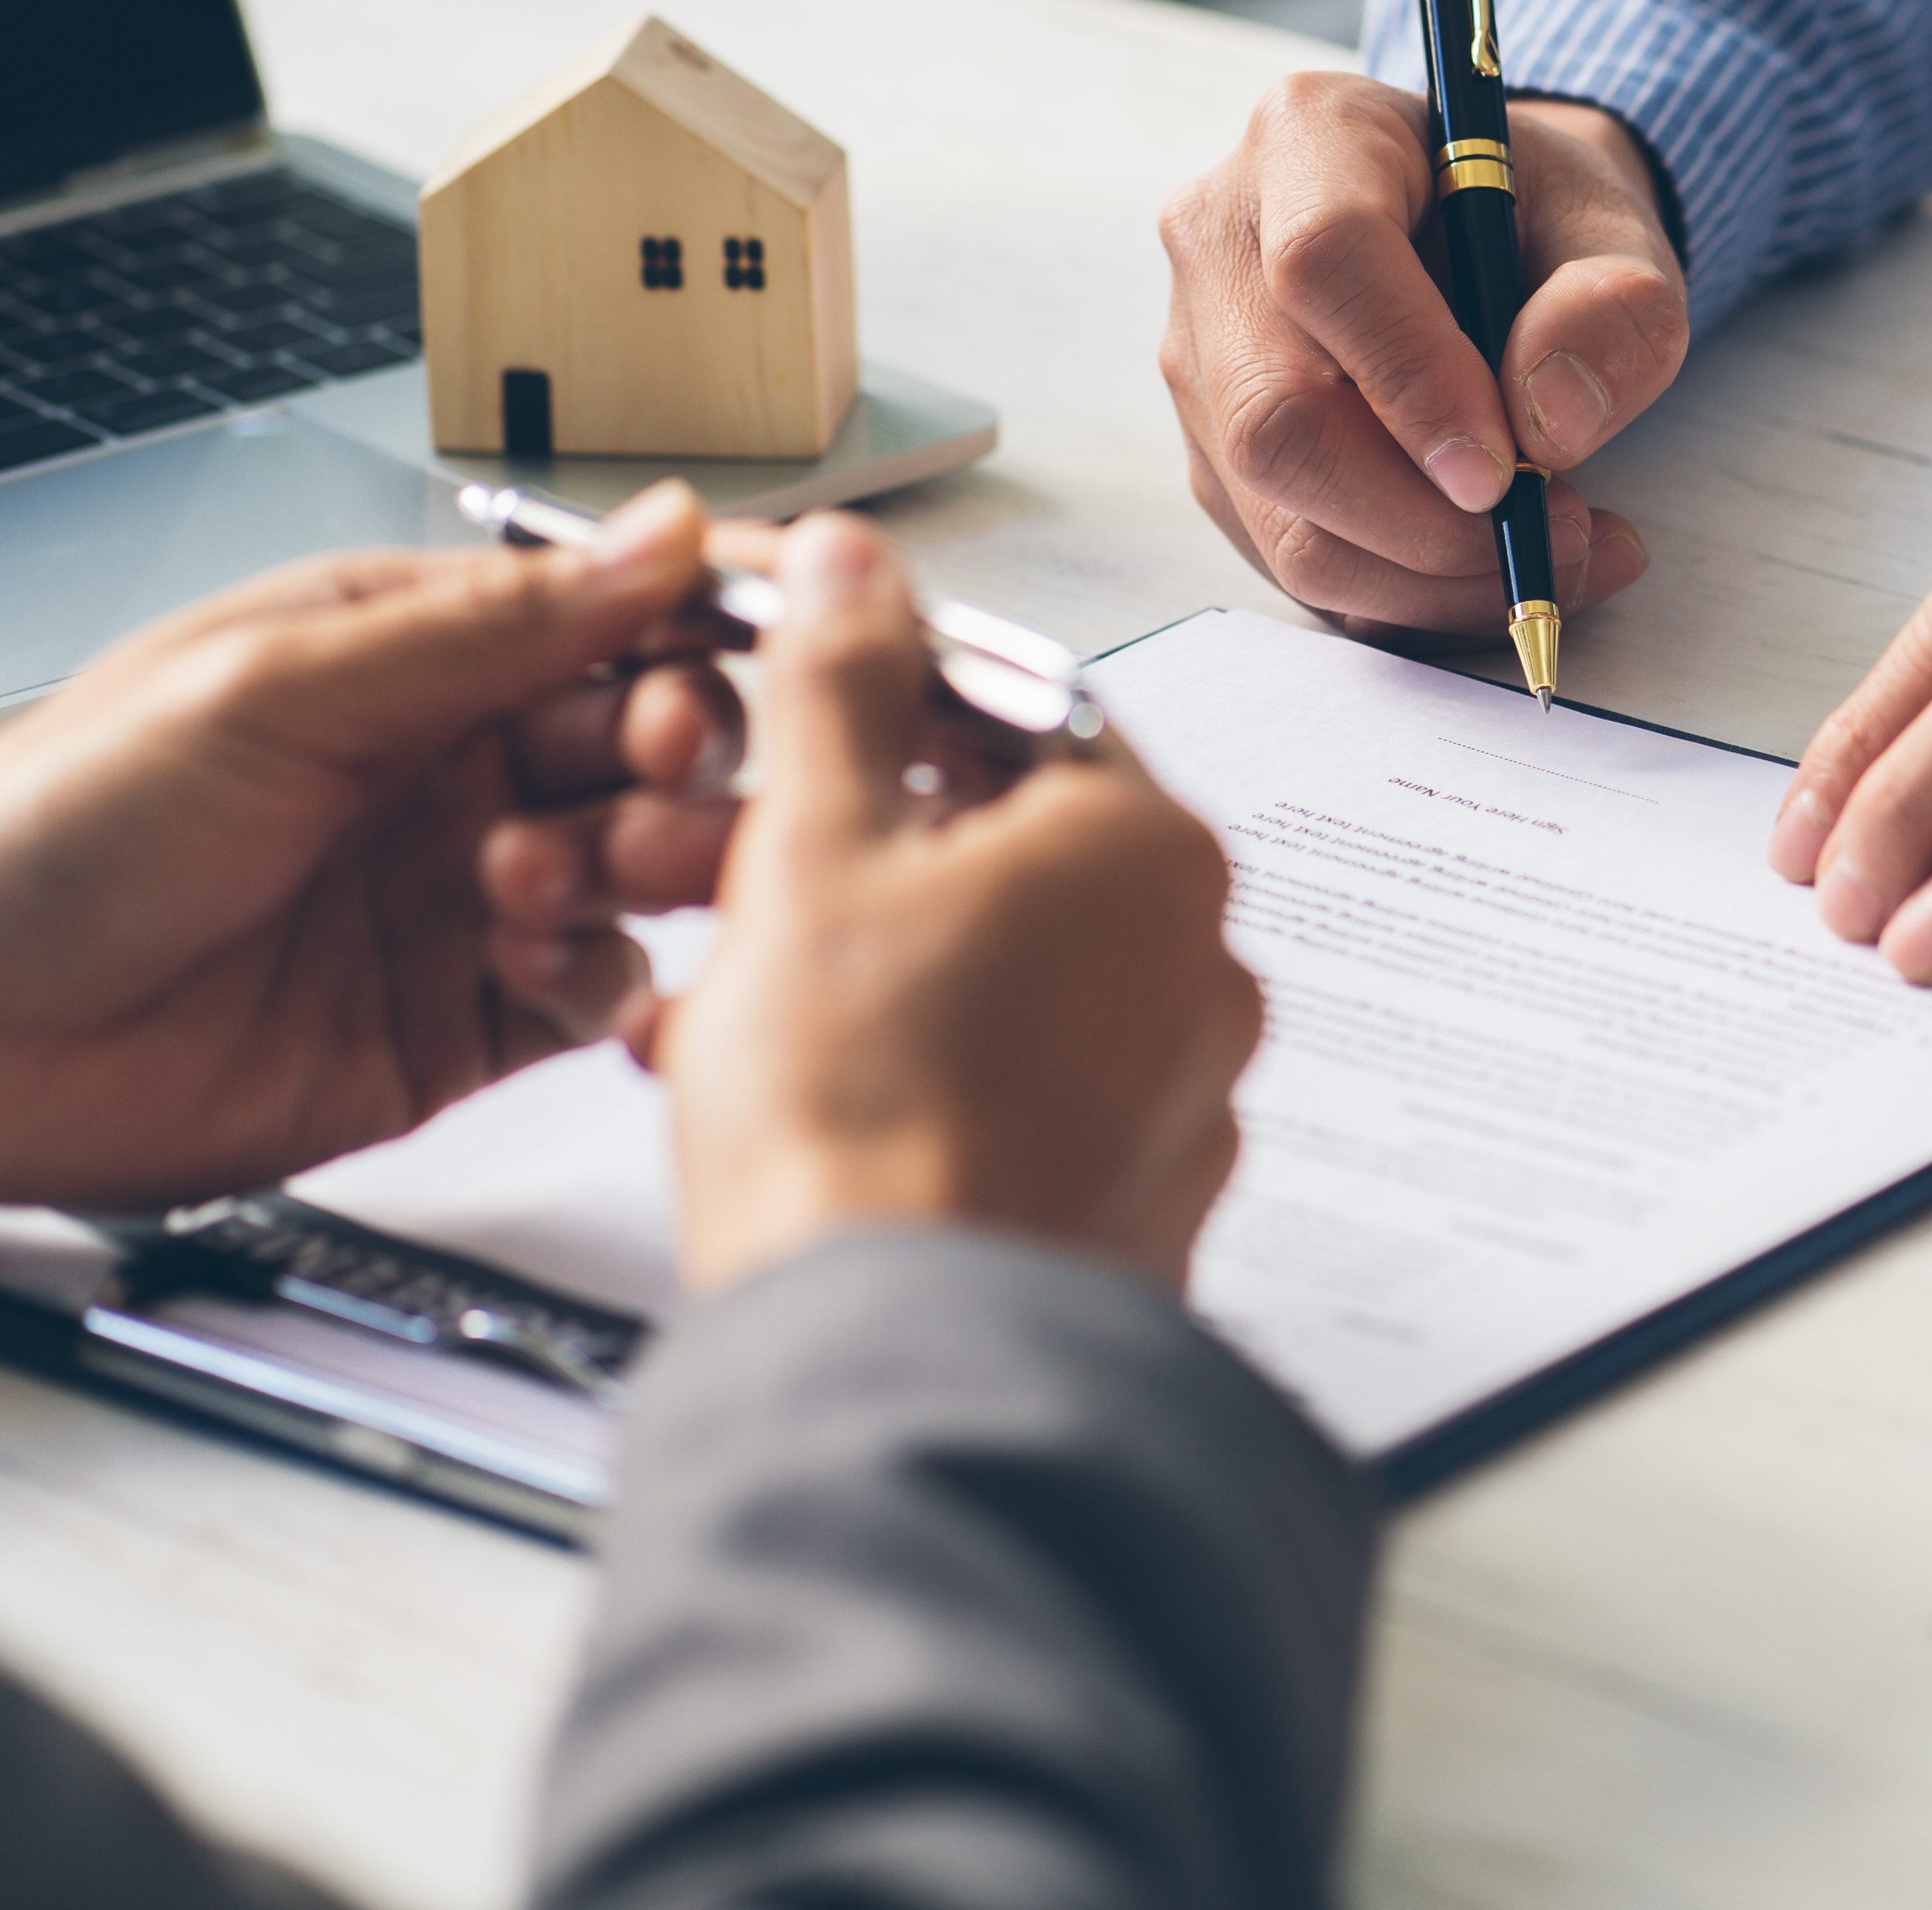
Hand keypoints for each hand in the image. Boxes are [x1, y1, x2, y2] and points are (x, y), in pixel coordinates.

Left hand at [0, 482, 751, 1227]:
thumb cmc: (53, 830)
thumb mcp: (283, 686)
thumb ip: (492, 623)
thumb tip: (663, 530)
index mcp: (418, 658)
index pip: (618, 619)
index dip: (703, 631)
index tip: (755, 652)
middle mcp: (456, 771)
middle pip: (655, 744)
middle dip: (680, 755)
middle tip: (647, 772)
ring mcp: (461, 901)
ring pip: (645, 870)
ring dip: (639, 866)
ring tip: (552, 879)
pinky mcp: (455, 1028)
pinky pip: (593, 993)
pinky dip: (600, 982)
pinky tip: (537, 971)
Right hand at [656, 516, 1261, 1293]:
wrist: (887, 1360)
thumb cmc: (864, 1125)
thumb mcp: (809, 847)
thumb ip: (836, 686)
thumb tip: (853, 572)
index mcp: (1152, 852)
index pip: (1020, 715)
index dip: (877, 713)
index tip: (793, 733)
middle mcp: (1199, 966)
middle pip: (1004, 855)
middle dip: (848, 866)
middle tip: (732, 895)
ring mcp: (1181, 1093)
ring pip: (997, 983)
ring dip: (861, 980)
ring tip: (735, 1023)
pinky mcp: (1139, 1200)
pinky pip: (1017, 1099)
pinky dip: (915, 1087)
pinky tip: (805, 1116)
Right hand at [1158, 70, 1682, 635]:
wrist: (1488, 234)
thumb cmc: (1542, 220)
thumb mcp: (1617, 232)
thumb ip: (1613, 306)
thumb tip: (1549, 421)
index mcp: (1313, 136)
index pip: (1324, 264)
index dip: (1413, 380)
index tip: (1508, 470)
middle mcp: (1223, 239)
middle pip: (1277, 418)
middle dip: (1425, 519)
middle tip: (1557, 531)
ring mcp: (1202, 352)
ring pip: (1280, 514)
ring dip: (1429, 576)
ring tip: (1557, 550)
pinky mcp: (1215, 448)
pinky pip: (1293, 558)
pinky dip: (1408, 594)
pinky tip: (1499, 566)